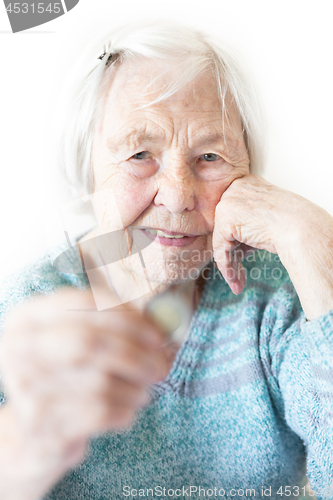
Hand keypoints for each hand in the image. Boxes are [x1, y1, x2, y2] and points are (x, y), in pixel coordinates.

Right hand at [0, 288, 168, 496]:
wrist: (32, 434)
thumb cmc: (63, 378)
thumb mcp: (73, 344)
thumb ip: (109, 327)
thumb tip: (163, 322)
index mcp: (27, 319)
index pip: (83, 304)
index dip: (127, 317)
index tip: (157, 333)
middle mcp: (19, 350)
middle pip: (90, 343)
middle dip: (135, 354)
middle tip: (161, 366)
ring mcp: (26, 389)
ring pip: (100, 382)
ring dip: (134, 387)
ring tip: (144, 391)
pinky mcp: (40, 427)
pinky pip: (99, 412)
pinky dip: (124, 410)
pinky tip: (127, 410)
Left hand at [212, 174, 332, 317]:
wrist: (302, 228)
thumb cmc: (294, 224)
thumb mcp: (267, 219)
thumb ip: (248, 226)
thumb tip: (233, 246)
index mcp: (247, 183)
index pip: (234, 216)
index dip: (239, 241)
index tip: (244, 258)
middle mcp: (234, 188)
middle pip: (226, 228)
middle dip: (234, 254)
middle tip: (238, 275)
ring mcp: (228, 202)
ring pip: (222, 240)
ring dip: (230, 265)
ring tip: (237, 282)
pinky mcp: (224, 219)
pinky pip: (220, 249)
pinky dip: (227, 266)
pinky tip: (235, 281)